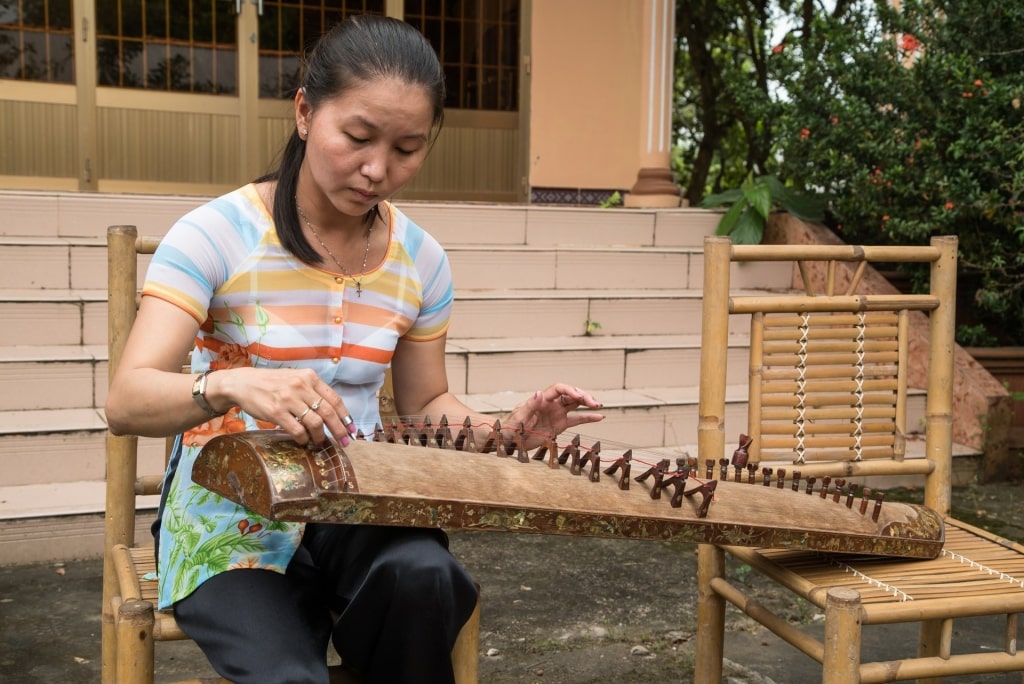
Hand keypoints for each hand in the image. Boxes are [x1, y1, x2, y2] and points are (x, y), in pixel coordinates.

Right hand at [211, 367, 357, 446]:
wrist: (243, 382)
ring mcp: (288, 398)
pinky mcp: (276, 411)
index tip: (352, 429)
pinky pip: (297, 430)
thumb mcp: (295, 379)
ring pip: (315, 422)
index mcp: (309, 377)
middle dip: (339, 430)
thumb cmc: (272, 383)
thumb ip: (312, 391)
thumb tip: (332, 412)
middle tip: (344, 442)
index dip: (345, 416)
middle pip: (328, 412)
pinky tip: (303, 441)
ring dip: (320, 436)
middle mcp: (301, 386)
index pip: (334, 399)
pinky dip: (304, 438)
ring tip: (319, 442)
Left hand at [504, 383, 603, 448]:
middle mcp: (551, 404)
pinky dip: (587, 418)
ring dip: (587, 404)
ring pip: (576, 405)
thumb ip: (529, 405)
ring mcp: (557, 414)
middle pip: (571, 395)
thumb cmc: (511, 426)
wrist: (510, 440)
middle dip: (583, 396)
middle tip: (594, 403)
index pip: (559, 389)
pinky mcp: (560, 425)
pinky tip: (599, 417)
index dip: (570, 390)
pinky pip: (576, 420)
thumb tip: (538, 393)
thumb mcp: (519, 416)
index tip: (579, 396)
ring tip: (598, 406)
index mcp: (542, 399)